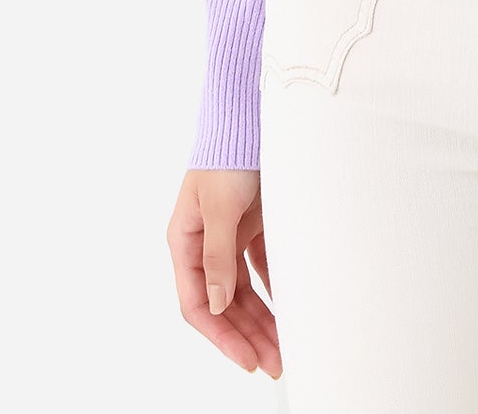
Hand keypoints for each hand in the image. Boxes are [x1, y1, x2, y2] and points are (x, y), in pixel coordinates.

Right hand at [167, 167, 281, 379]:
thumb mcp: (221, 206)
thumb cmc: (227, 156)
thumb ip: (218, 256)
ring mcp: (229, 236)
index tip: (246, 360)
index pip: (198, 304)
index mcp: (185, 243)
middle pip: (225, 304)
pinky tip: (292, 306)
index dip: (221, 336)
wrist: (249, 116)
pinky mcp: (252, 225)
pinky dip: (276, 287)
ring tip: (285, 346)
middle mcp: (205, 244)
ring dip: (263, 317)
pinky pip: (263, 267)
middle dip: (248, 335)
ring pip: (245, 290)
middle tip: (274, 362)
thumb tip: (218, 305)